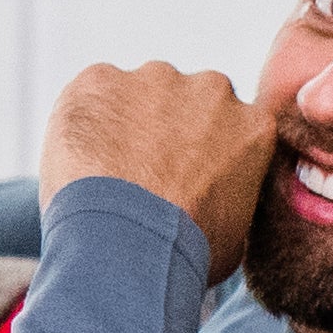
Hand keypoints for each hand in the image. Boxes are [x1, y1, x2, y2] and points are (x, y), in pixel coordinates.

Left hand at [38, 62, 273, 266]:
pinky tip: (80, 159)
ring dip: (123, 121)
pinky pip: (90, 92)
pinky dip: (82, 118)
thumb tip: (215, 203)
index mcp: (252, 125)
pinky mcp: (102, 79)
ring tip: (106, 171)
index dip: (200, 150)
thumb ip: (230, 197)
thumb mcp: (236, 235)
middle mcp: (211, 90)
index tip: (181, 173)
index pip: (229, 125)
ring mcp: (155, 79)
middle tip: (140, 172)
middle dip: (164, 128)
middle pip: (185, 100)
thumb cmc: (184, 253)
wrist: (128, 243)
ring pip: (138, 93)